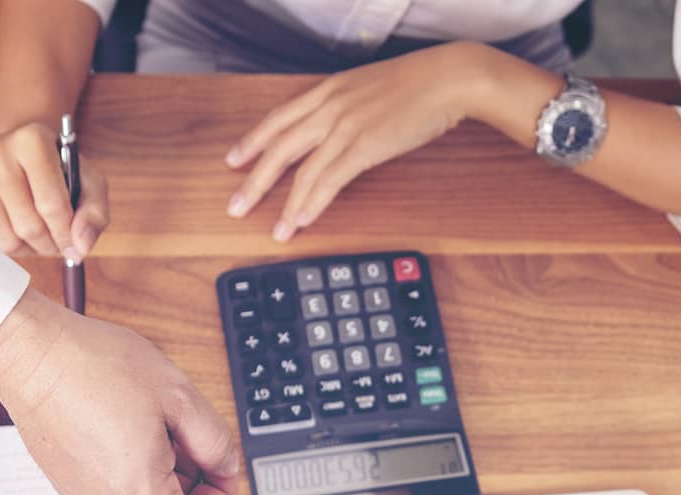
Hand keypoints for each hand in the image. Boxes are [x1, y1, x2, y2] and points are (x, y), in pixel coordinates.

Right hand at [0, 121, 109, 257]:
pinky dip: (6, 246)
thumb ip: (94, 214)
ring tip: (39, 236)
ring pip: (4, 239)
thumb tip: (81, 247)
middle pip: (27, 226)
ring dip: (28, 249)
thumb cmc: (61, 170)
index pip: (51, 205)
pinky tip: (17, 230)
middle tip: (58, 242)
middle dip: (49, 244)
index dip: (67, 235)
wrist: (22, 151)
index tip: (75, 245)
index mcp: (32, 141)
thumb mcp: (90, 183)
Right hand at [0, 289, 242, 494]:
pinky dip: (141, 462)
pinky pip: (124, 483)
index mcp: (142, 491)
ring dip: (170, 468)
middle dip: (202, 483)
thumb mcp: (178, 394)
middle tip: (191, 430)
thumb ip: (215, 440)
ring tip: (148, 415)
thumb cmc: (94, 367)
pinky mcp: (73, 481)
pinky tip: (124, 418)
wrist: (27, 353)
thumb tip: (224, 467)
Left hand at [225, 42, 496, 240]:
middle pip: (279, 148)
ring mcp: (346, 126)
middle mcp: (330, 107)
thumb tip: (341, 129)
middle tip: (236, 206)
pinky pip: (331, 179)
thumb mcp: (370, 89)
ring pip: (302, 170)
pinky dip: (315, 202)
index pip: (278, 119)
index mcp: (328, 91)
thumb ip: (348, 107)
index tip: (233, 160)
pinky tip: (304, 219)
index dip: (252, 141)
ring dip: (285, 204)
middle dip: (254, 180)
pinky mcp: (365, 146)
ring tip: (275, 229)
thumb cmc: (417, 84)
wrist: (447, 79)